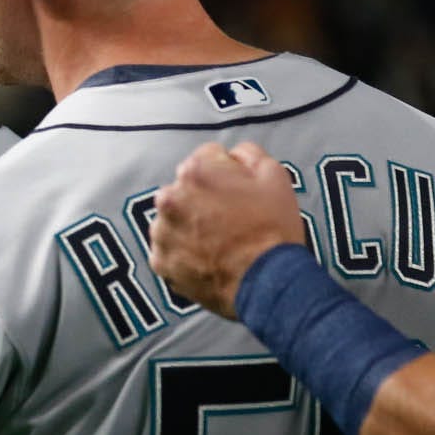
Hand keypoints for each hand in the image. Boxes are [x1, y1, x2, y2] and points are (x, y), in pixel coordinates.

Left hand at [149, 142, 306, 318]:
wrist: (268, 281)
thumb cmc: (273, 227)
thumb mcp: (274, 175)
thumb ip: (247, 154)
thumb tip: (231, 154)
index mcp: (194, 171)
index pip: (207, 158)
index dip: (227, 172)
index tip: (239, 190)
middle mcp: (168, 198)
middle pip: (185, 188)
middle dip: (203, 197)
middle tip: (230, 217)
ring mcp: (161, 232)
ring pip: (174, 219)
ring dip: (189, 224)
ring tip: (218, 240)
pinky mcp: (160, 262)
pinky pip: (170, 248)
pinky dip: (183, 252)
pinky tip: (207, 258)